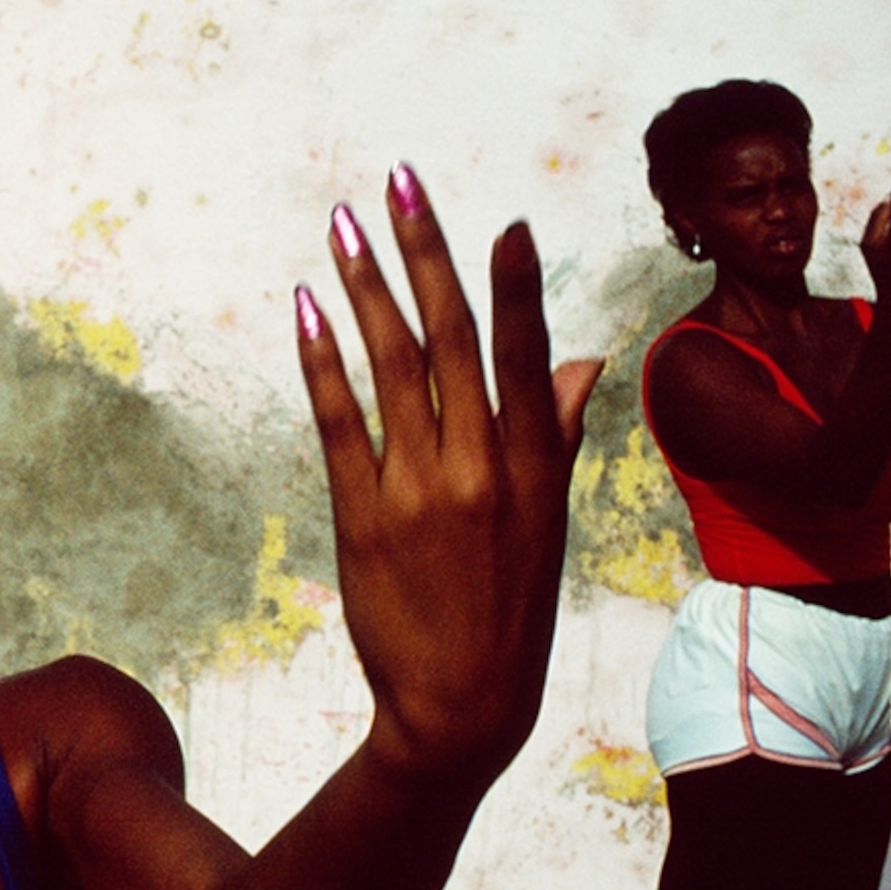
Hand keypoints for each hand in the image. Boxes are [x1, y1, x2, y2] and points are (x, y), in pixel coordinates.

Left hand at [297, 167, 599, 784]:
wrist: (461, 708)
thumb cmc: (508, 608)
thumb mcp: (547, 521)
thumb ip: (556, 431)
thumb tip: (584, 357)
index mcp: (536, 466)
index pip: (526, 356)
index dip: (515, 286)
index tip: (502, 221)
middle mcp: (481, 468)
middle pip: (452, 339)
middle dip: (424, 252)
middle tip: (398, 181)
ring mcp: (420, 491)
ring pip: (392, 367)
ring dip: (365, 287)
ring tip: (343, 225)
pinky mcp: (364, 517)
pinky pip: (340, 423)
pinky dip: (321, 362)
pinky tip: (306, 306)